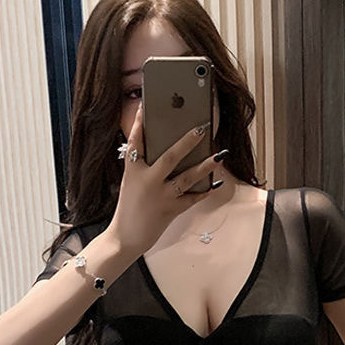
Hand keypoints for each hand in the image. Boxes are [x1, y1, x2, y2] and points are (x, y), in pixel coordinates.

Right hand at [108, 102, 223, 255]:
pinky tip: (216, 184)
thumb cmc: (130, 209)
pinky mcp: (170, 210)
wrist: (125, 238)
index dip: (140, 123)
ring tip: (219, 155)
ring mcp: (160, 196)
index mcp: (133, 171)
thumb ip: (146, 169)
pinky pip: (192, 198)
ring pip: (187, 177)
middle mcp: (147, 180)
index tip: (145, 107)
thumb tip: (171, 155)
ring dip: (205, 166)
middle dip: (187, 142)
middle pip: (170, 156)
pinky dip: (204, 191)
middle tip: (201, 128)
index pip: (136, 142)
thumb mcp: (132, 184)